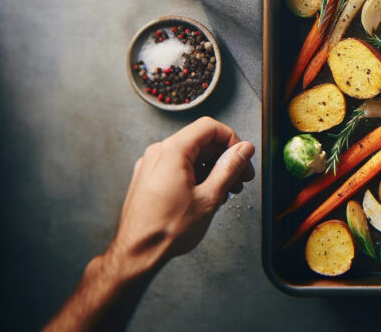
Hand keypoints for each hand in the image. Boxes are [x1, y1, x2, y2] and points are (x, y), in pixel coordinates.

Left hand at [109, 117, 255, 273]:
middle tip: (241, 178)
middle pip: (200, 141)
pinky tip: (207, 196)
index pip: (209, 128)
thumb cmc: (167, 230)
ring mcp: (151, 166)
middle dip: (225, 158)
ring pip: (190, 156)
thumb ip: (230, 168)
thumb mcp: (209, 197)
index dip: (232, 140)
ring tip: (226, 191)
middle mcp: (158, 153)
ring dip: (212, 169)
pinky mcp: (148, 179)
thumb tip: (244, 149)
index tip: (243, 157)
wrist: (136, 253)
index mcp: (172, 151)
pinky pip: (177, 167)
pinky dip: (196, 176)